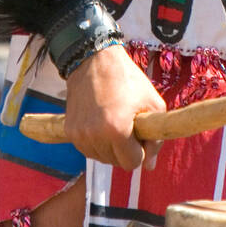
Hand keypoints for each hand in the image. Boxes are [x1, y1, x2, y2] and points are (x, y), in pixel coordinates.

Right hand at [64, 44, 165, 169]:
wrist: (94, 60)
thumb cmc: (128, 80)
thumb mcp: (152, 103)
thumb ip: (155, 138)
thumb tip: (149, 166)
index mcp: (117, 130)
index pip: (131, 163)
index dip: (139, 150)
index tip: (138, 134)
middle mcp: (95, 136)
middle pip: (115, 162)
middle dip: (125, 149)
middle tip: (127, 124)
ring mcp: (80, 134)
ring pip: (101, 157)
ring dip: (110, 146)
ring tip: (114, 121)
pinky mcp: (69, 131)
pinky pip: (87, 149)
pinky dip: (96, 141)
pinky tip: (101, 122)